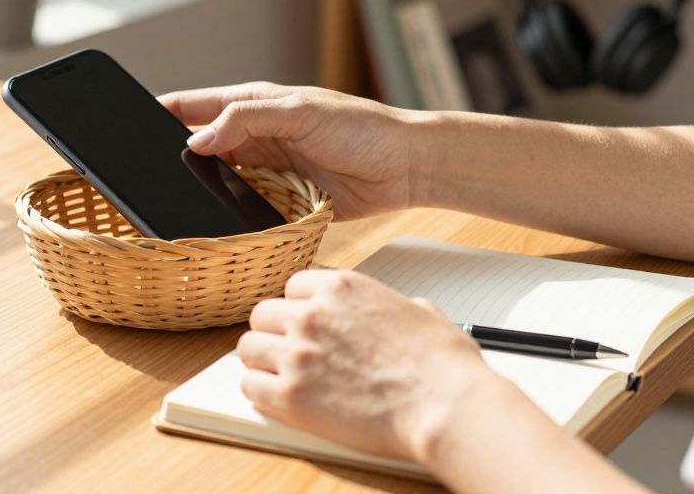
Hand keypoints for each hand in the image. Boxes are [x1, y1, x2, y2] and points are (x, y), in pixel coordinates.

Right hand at [159, 82, 422, 218]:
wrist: (407, 168)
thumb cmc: (363, 128)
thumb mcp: (300, 113)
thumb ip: (247, 120)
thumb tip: (196, 140)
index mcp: (252, 105)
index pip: (191, 106)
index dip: (157, 113)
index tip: (124, 126)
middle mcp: (253, 137)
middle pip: (196, 148)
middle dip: (170, 159)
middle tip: (140, 175)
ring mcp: (264, 171)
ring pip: (215, 182)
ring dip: (199, 191)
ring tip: (172, 202)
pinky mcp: (280, 202)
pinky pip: (241, 210)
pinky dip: (226, 216)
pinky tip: (213, 224)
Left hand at [236, 269, 493, 462]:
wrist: (444, 406)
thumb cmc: (441, 366)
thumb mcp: (423, 312)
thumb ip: (396, 304)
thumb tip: (402, 309)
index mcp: (342, 287)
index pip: (293, 286)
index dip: (299, 307)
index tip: (304, 323)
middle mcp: (313, 314)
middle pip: (263, 313)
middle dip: (275, 332)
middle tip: (288, 350)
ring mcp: (298, 354)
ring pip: (248, 346)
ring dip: (262, 360)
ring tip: (278, 374)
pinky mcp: (291, 395)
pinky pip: (249, 385)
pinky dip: (259, 391)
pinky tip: (275, 396)